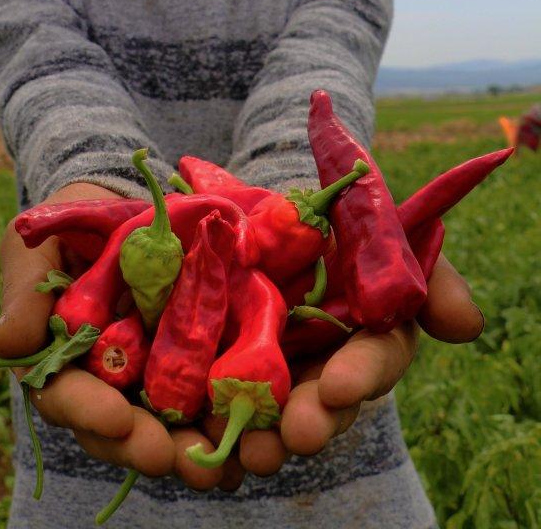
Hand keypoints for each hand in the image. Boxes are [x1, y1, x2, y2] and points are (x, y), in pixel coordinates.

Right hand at [0, 183, 230, 490]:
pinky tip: (248, 448)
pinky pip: (209, 402)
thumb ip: (24, 292)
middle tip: (170, 456)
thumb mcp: (35, 243)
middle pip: (118, 429)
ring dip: (187, 451)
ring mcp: (151, 377)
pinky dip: (227, 428)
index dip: (88, 412)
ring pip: (165, 428)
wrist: (123, 200)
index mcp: (59, 361)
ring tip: (215, 465)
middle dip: (143, 446)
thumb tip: (3, 345)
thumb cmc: (69, 221)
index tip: (117, 419)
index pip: (65, 396)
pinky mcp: (195, 364)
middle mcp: (105, 382)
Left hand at [195, 249, 484, 484]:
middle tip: (293, 435)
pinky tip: (193, 448)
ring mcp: (273, 375)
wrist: (264, 208)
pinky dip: (204, 432)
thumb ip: (427, 274)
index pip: (373, 361)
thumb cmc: (337, 226)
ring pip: (272, 419)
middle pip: (323, 404)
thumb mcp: (383, 234)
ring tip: (247, 451)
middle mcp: (323, 367)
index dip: (360, 375)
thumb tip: (465, 325)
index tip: (340, 385)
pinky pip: (214, 409)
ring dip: (261, 440)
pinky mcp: (220, 372)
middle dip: (312, 421)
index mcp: (366, 337)